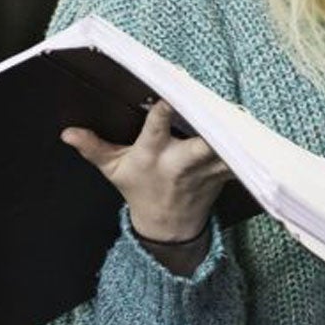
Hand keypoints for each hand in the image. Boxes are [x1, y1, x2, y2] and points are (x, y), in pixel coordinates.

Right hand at [62, 100, 233, 244]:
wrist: (168, 225)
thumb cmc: (139, 188)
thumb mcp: (112, 170)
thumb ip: (93, 148)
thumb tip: (67, 132)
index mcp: (152, 156)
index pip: (155, 131)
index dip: (162, 115)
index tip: (167, 99)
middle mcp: (181, 163)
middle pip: (200, 146)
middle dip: (210, 132)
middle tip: (220, 106)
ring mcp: (206, 169)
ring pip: (226, 150)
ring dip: (236, 136)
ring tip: (244, 111)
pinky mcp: (224, 173)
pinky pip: (241, 159)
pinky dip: (249, 148)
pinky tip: (256, 129)